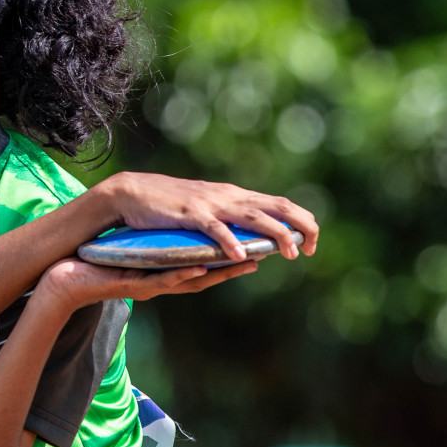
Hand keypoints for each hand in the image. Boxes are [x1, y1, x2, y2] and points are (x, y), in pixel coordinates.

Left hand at [35, 256, 258, 313]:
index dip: (233, 260)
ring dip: (217, 273)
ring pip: (189, 282)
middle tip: (265, 255)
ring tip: (244, 262)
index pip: (206, 268)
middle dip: (236, 268)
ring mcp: (149, 286)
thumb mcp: (132, 254)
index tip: (259, 250)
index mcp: (165, 273)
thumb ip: (155, 247)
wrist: (66, 281)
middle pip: (207, 277)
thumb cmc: (98, 266)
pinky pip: (160, 281)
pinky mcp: (132, 286)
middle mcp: (162, 283)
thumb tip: (171, 231)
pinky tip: (199, 268)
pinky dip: (180, 275)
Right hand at [97, 172, 318, 261]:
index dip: (301, 220)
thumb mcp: (208, 208)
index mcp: (235, 197)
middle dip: (300, 225)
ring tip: (291, 252)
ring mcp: (210, 204)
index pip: (279, 204)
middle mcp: (229, 197)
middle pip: (276, 206)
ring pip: (253, 215)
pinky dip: (229, 240)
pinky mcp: (189, 213)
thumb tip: (255, 236)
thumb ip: (230, 218)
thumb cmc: (169, 204)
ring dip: (275, 234)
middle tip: (313, 248)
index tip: (313, 242)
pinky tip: (240, 255)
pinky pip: (214, 227)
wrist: (133, 191)